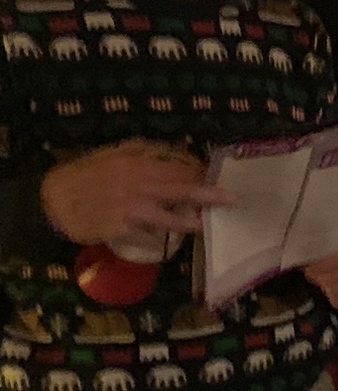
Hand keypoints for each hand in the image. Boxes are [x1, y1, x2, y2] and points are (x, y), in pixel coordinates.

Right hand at [40, 140, 233, 246]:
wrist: (51, 200)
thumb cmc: (84, 176)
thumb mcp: (112, 156)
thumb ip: (142, 154)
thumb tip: (176, 155)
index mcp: (135, 162)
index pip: (177, 168)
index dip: (199, 174)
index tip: (218, 178)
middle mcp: (136, 183)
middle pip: (180, 189)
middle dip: (208, 194)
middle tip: (232, 199)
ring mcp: (129, 208)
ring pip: (168, 215)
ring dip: (190, 221)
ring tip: (205, 224)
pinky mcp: (120, 228)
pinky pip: (147, 233)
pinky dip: (158, 235)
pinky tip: (167, 237)